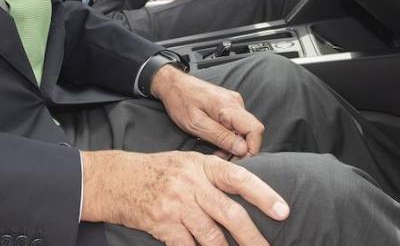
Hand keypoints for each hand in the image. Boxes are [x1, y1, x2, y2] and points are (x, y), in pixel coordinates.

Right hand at [81, 150, 288, 245]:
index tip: (283, 211)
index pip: (238, 179)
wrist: (116, 179)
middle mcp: (190, 184)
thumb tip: (247, 192)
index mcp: (201, 165)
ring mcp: (176, 205)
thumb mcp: (186, 162)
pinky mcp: (163, 225)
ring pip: (212, 236)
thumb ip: (213, 175)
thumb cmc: (157, 171)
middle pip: (230, 214)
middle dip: (253, 237)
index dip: (263, 195)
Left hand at [152, 66, 263, 157]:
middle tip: (222, 157)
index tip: (237, 159)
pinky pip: (236, 124)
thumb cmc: (180, 101)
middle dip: (240, 148)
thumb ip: (221, 137)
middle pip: (251, 131)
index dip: (251, 148)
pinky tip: (216, 141)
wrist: (172, 84)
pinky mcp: (229, 105)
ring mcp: (233, 103)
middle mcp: (236, 103)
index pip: (255, 129)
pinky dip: (229, 135)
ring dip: (233, 143)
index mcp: (229, 106)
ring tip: (216, 150)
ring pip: (243, 129)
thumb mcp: (196, 124)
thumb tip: (243, 149)